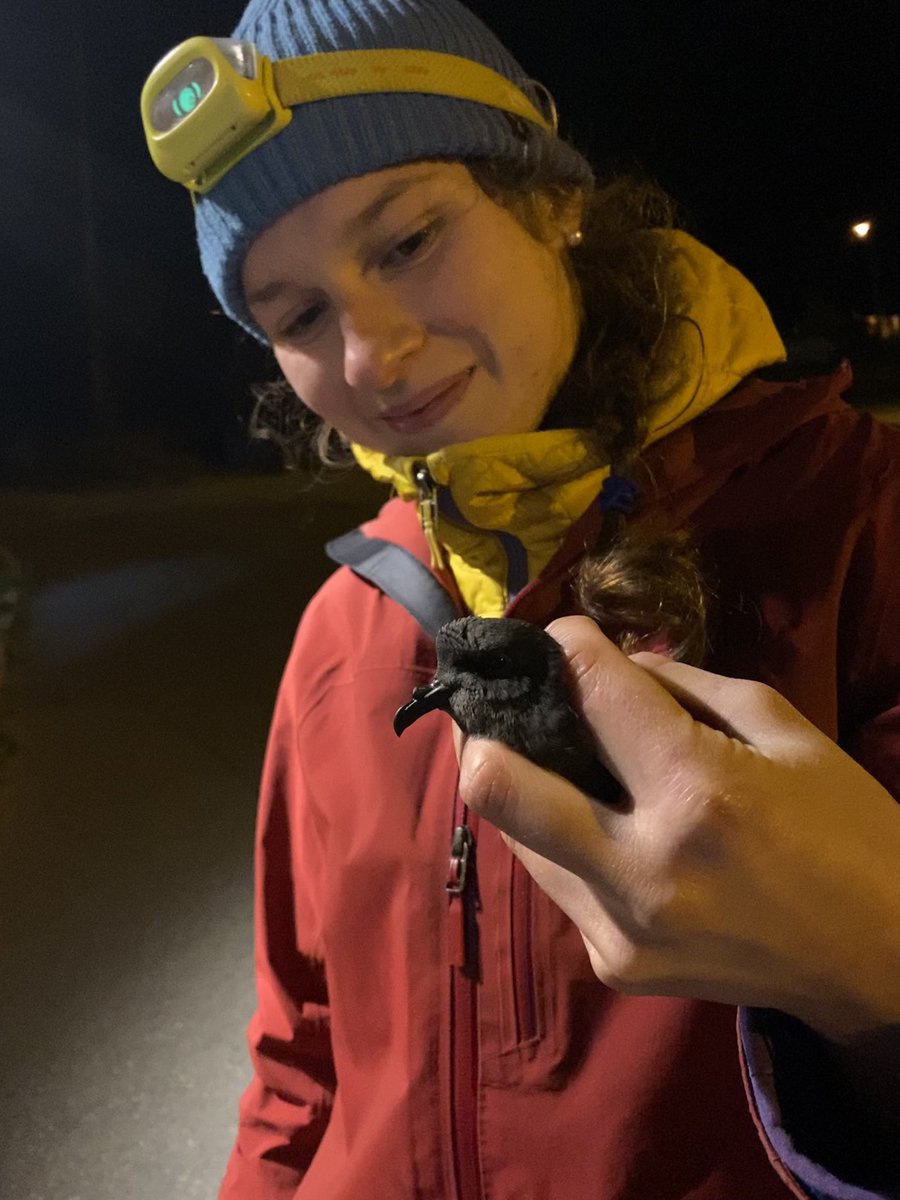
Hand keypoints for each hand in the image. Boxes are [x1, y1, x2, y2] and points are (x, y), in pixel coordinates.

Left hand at [457, 616, 899, 1042]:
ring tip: (557, 763)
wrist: (883, 966)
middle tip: (501, 705)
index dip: (568, 644)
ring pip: (513, 834)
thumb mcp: (786, 732)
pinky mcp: (613, 965)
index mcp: (699, 791)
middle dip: (484, 728)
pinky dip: (565, 842)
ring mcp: (618, 928)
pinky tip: (602, 827)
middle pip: (494, 783)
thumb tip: (608, 665)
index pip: (591, 688)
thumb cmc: (847, 831)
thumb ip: (685, 687)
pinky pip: (558, 881)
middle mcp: (640, 866)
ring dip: (525, 786)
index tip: (566, 638)